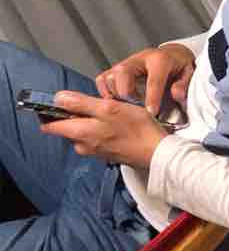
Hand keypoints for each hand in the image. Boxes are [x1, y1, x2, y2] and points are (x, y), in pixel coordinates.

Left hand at [41, 92, 168, 168]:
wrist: (157, 152)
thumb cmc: (137, 129)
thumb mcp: (109, 108)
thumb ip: (81, 103)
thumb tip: (58, 98)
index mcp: (78, 133)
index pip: (49, 125)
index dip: (51, 111)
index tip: (64, 101)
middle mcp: (81, 145)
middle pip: (65, 127)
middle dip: (76, 114)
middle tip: (97, 104)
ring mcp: (93, 150)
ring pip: (81, 131)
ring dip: (90, 120)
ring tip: (110, 113)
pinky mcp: (104, 152)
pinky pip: (93, 137)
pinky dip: (99, 128)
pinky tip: (116, 123)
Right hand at [96, 44, 195, 115]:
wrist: (171, 55)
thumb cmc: (179, 67)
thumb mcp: (189, 73)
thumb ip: (184, 84)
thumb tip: (176, 95)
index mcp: (160, 60)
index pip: (153, 79)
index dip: (152, 98)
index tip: (151, 113)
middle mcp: (139, 59)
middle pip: (123, 72)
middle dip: (127, 93)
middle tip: (136, 107)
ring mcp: (125, 63)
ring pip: (109, 77)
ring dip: (115, 95)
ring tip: (128, 106)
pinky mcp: (115, 69)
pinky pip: (102, 79)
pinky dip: (105, 93)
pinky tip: (118, 102)